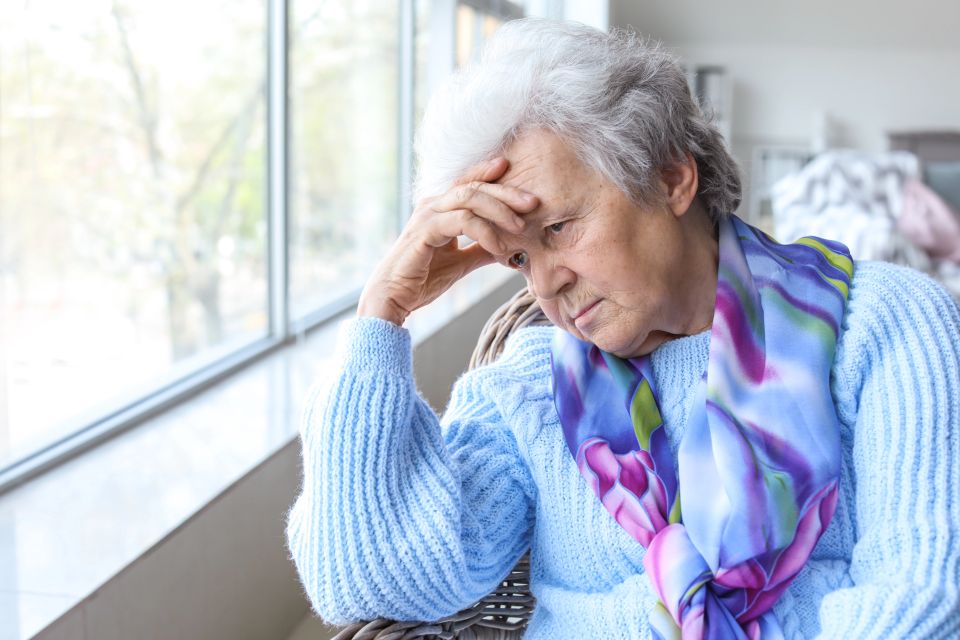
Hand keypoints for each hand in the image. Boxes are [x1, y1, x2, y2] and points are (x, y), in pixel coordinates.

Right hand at [357, 157, 538, 325]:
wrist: (394, 297)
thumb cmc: (422, 278)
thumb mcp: (461, 261)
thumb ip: (481, 249)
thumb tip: (511, 247)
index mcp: (440, 208)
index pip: (471, 183)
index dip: (493, 177)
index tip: (521, 180)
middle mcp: (433, 205)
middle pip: (474, 186)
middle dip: (506, 193)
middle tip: (533, 202)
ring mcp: (428, 215)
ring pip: (469, 198)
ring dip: (499, 211)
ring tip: (520, 227)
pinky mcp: (425, 230)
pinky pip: (462, 221)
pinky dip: (484, 231)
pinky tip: (499, 247)